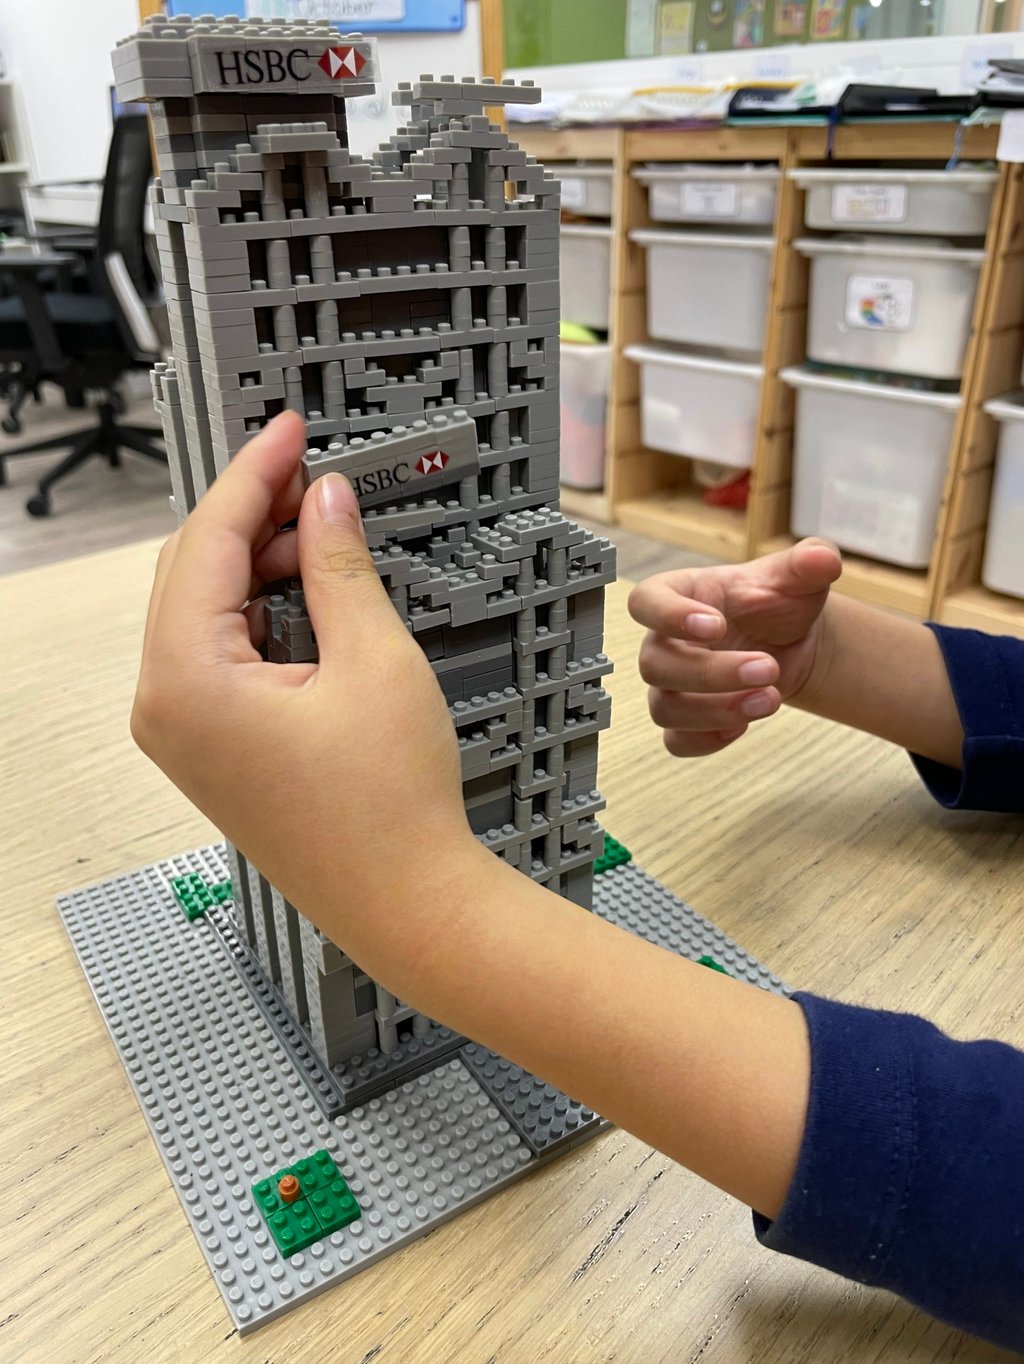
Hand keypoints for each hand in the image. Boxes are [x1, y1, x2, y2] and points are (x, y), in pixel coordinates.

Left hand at [131, 411, 474, 927]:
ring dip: (255, 563)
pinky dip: (257, 613)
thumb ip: (338, 567)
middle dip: (250, 515)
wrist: (409, 905)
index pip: (206, 542)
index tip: (289, 427)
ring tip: (320, 532)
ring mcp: (181, 732)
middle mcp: (163, 706)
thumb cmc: (393, 803)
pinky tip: (305, 591)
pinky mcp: (210, 747)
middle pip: (190, 571)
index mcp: (186, 681)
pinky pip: (218, 654)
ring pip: (202, 611)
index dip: (252, 473)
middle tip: (313, 474)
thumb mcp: (375, 661)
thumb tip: (325, 499)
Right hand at [627, 539, 842, 756]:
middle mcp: (665, 641)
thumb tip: (822, 559)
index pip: (645, 602)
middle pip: (656, 664)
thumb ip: (809, 563)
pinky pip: (676, 741)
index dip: (669, 616)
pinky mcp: (686, 720)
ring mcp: (671, 684)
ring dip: (715, 711)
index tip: (716, 625)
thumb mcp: (797, 577)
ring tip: (770, 700)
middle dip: (712, 673)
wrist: (790, 640)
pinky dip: (707, 740)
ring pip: (664, 707)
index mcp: (679, 595)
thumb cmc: (777, 602)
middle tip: (768, 668)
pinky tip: (744, 725)